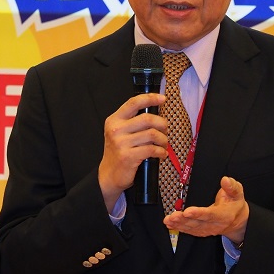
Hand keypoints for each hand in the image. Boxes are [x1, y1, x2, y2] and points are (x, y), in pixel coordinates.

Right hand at [99, 93, 167, 211]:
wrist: (108, 175)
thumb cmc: (118, 152)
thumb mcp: (119, 132)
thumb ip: (133, 121)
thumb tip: (156, 112)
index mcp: (114, 120)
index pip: (133, 103)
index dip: (150, 98)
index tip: (162, 98)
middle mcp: (116, 130)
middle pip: (147, 118)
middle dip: (162, 124)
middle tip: (165, 130)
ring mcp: (121, 143)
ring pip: (152, 134)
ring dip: (163, 140)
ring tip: (164, 144)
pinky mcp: (128, 156)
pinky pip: (152, 149)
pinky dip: (161, 152)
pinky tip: (161, 154)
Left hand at [163, 176, 248, 244]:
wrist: (238, 220)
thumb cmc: (235, 203)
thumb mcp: (238, 193)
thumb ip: (232, 186)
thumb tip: (225, 180)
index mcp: (224, 215)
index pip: (210, 215)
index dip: (198, 214)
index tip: (187, 211)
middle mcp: (215, 225)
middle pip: (198, 223)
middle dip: (184, 220)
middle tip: (173, 216)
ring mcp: (208, 229)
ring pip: (192, 228)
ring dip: (179, 224)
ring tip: (169, 220)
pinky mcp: (202, 231)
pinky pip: (190, 231)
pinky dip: (180, 228)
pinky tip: (170, 225)